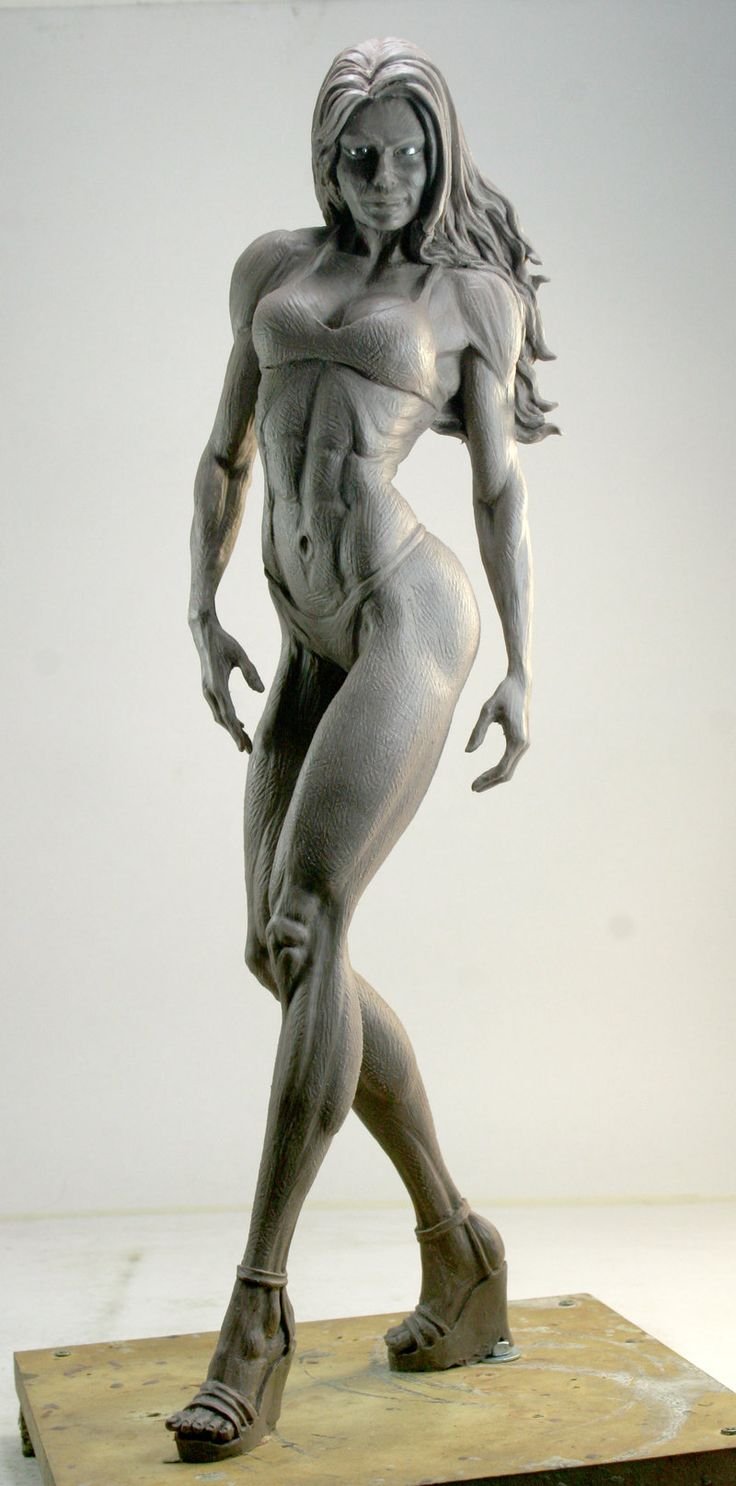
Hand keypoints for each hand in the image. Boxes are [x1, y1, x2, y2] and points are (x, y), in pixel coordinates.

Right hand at [191, 614, 263, 751]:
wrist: (204, 634)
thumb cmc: (224, 642)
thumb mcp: (240, 655)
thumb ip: (251, 672)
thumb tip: (260, 692)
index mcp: (217, 686)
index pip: (228, 715)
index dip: (236, 732)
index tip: (242, 746)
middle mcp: (209, 691)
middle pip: (224, 720)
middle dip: (235, 736)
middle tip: (247, 750)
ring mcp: (207, 691)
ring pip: (219, 717)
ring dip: (231, 729)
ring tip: (245, 740)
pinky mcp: (208, 688)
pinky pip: (218, 709)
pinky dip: (228, 718)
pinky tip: (239, 723)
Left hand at [465, 673, 529, 790]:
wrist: (520, 685)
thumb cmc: (502, 695)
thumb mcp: (486, 711)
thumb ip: (478, 731)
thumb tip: (468, 752)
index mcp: (517, 740)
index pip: (502, 769)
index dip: (487, 779)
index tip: (473, 785)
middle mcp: (524, 745)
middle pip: (507, 773)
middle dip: (490, 782)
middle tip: (473, 788)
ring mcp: (525, 744)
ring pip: (510, 769)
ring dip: (495, 778)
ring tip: (478, 784)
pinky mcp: (522, 741)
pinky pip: (511, 761)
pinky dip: (500, 770)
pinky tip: (488, 773)